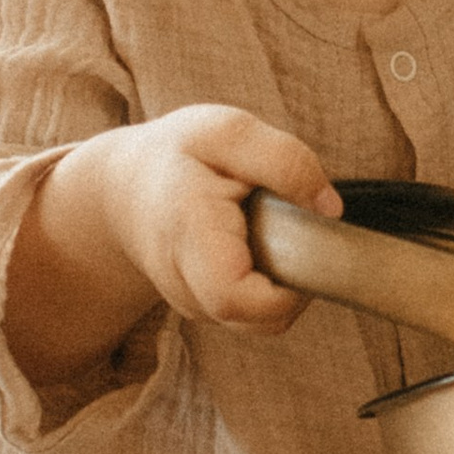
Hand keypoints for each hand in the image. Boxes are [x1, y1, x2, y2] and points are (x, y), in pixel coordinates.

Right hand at [8, 106, 341, 387]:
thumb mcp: (228, 133)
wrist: (122, 189)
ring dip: (282, 285)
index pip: (235, 297)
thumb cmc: (178, 157)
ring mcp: (192, 303)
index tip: (300, 244)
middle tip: (287, 231)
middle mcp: (186, 282)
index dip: (284, 289)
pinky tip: (251, 248)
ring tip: (264, 234)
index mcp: (189, 232)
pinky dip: (266, 285)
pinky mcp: (203, 309)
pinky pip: (251, 312)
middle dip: (294, 285)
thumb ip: (284, 161)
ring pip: (260, 320)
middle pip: (259, 320)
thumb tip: (331, 209)